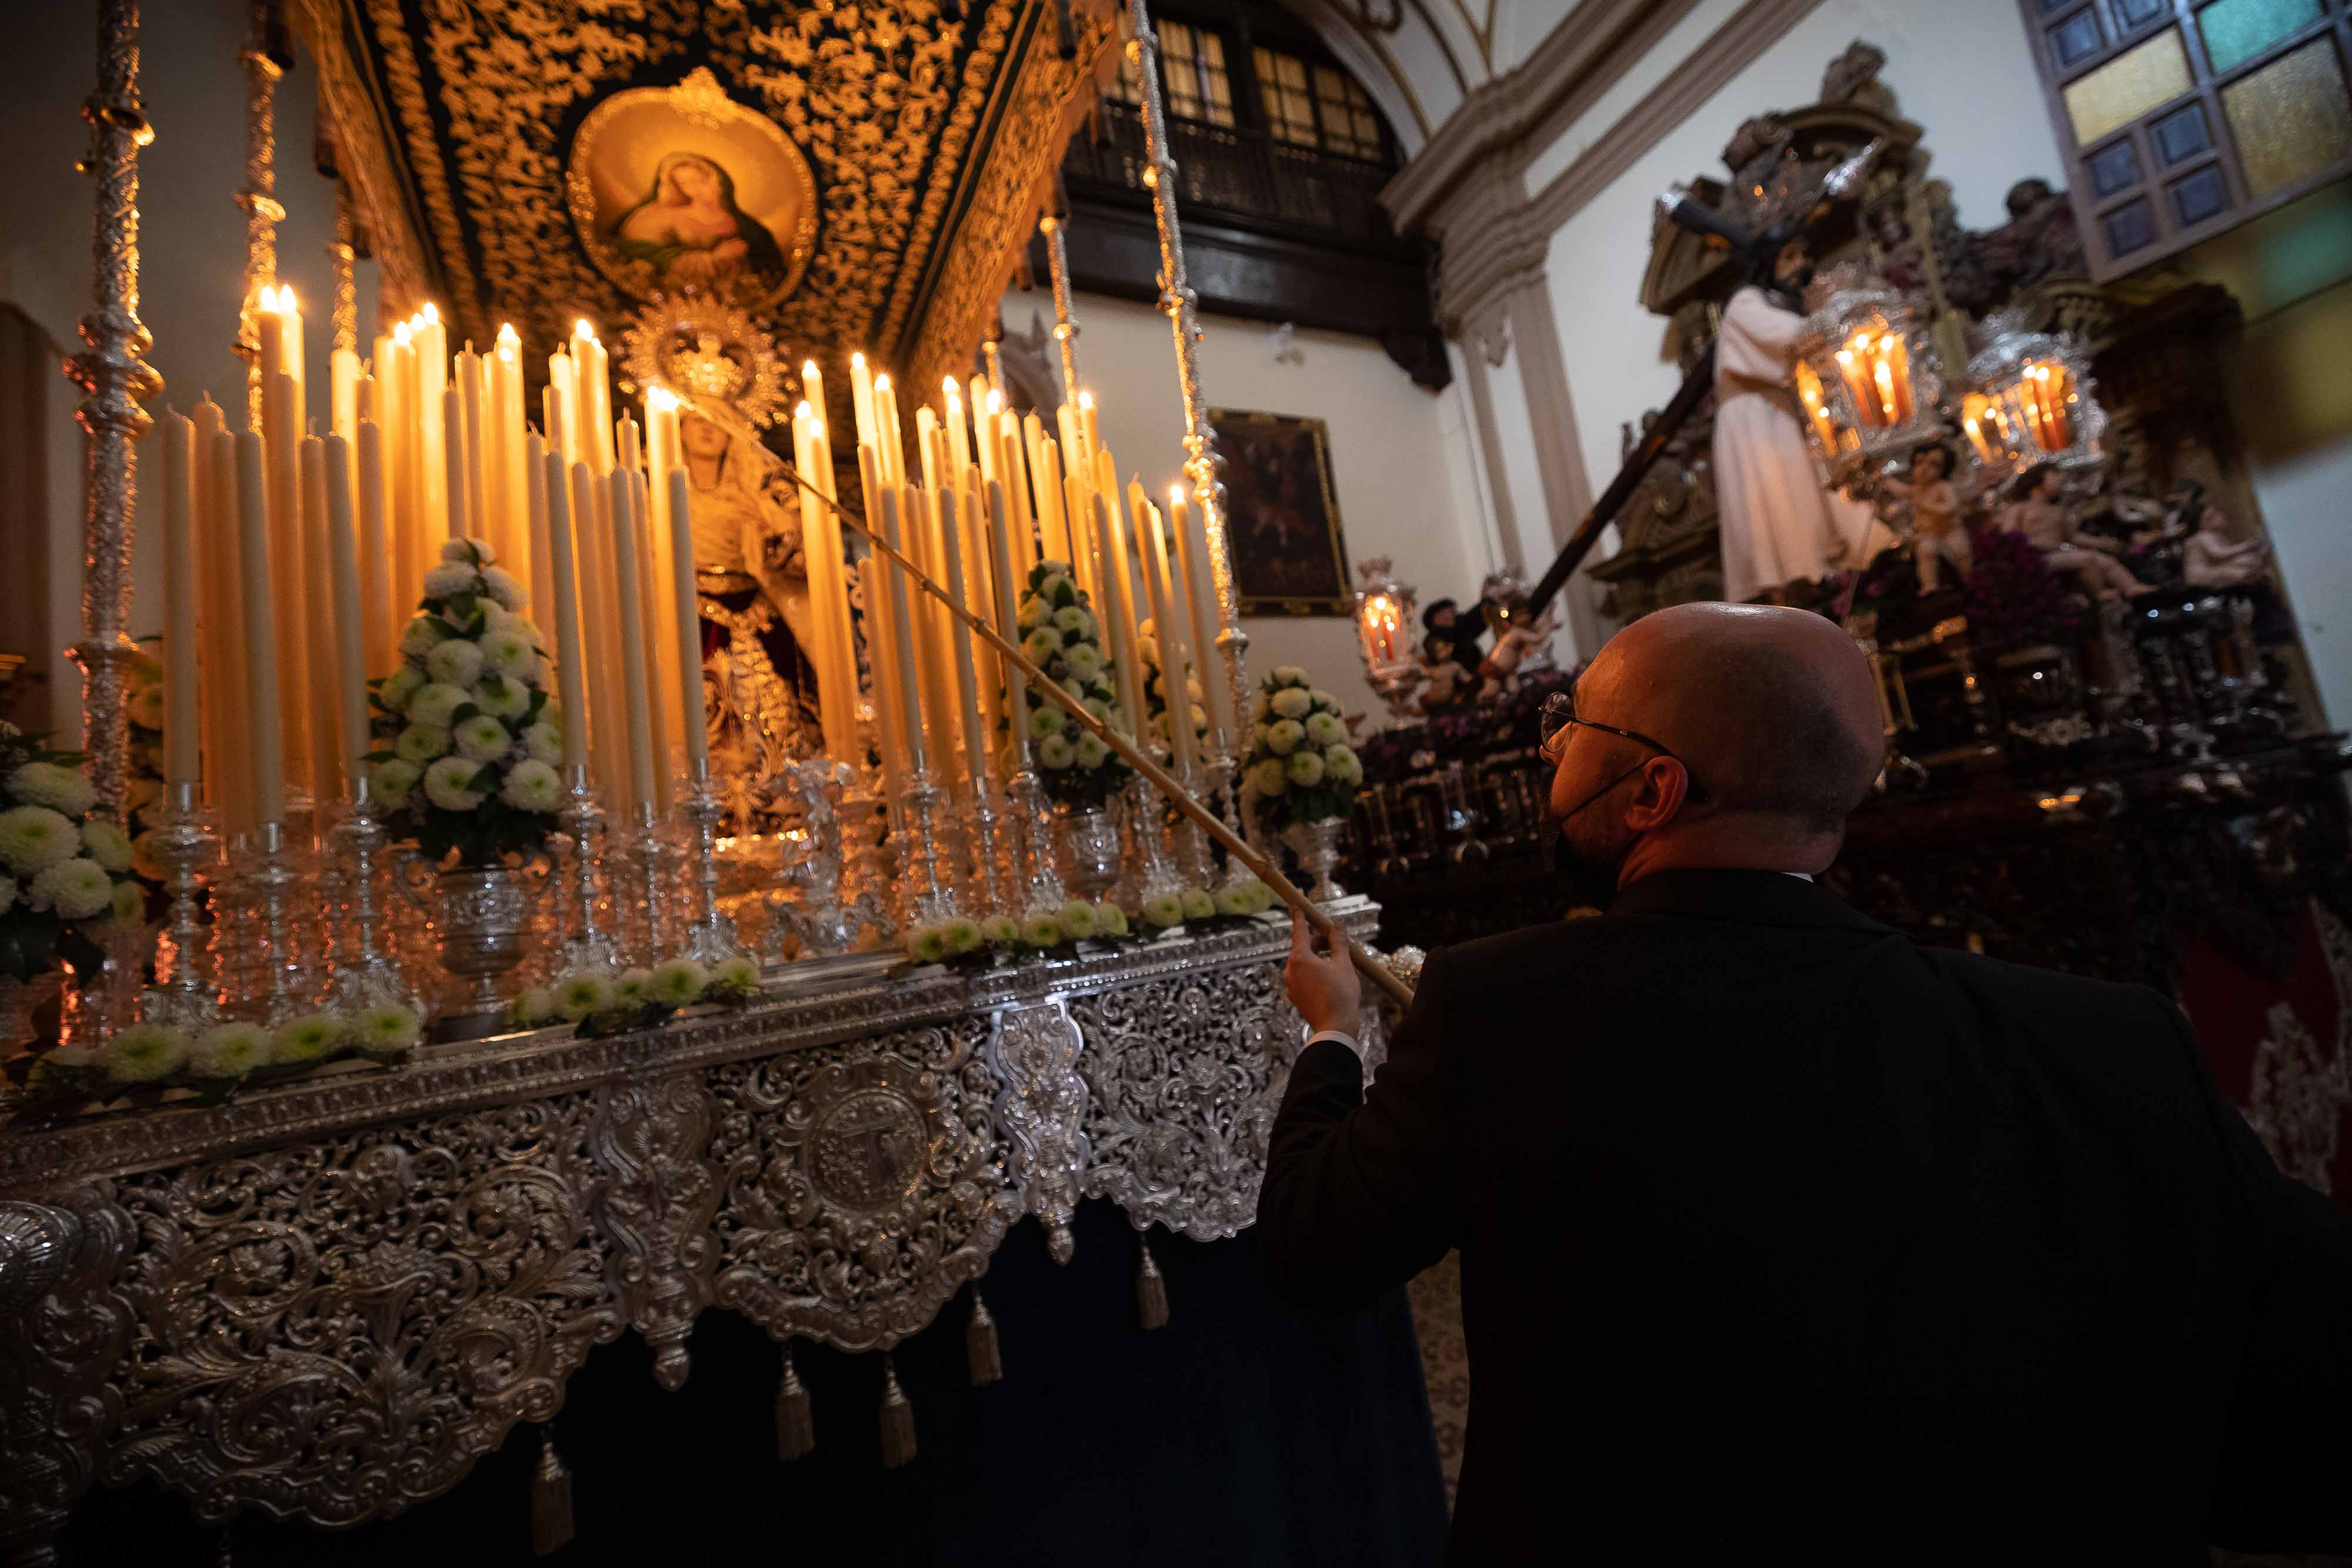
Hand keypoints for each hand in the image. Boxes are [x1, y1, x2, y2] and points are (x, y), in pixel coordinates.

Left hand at [1286, 910, 1361, 1037]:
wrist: (1335, 1028)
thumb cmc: (1340, 994)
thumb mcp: (1343, 964)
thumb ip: (1338, 942)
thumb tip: (1337, 925)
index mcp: (1300, 958)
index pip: (1298, 930)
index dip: (1299, 916)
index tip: (1295, 904)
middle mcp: (1290, 970)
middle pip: (1302, 947)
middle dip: (1317, 941)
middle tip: (1335, 941)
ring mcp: (1291, 985)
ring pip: (1303, 963)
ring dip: (1316, 957)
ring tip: (1335, 961)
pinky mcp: (1295, 997)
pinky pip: (1303, 977)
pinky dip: (1313, 972)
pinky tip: (1329, 977)